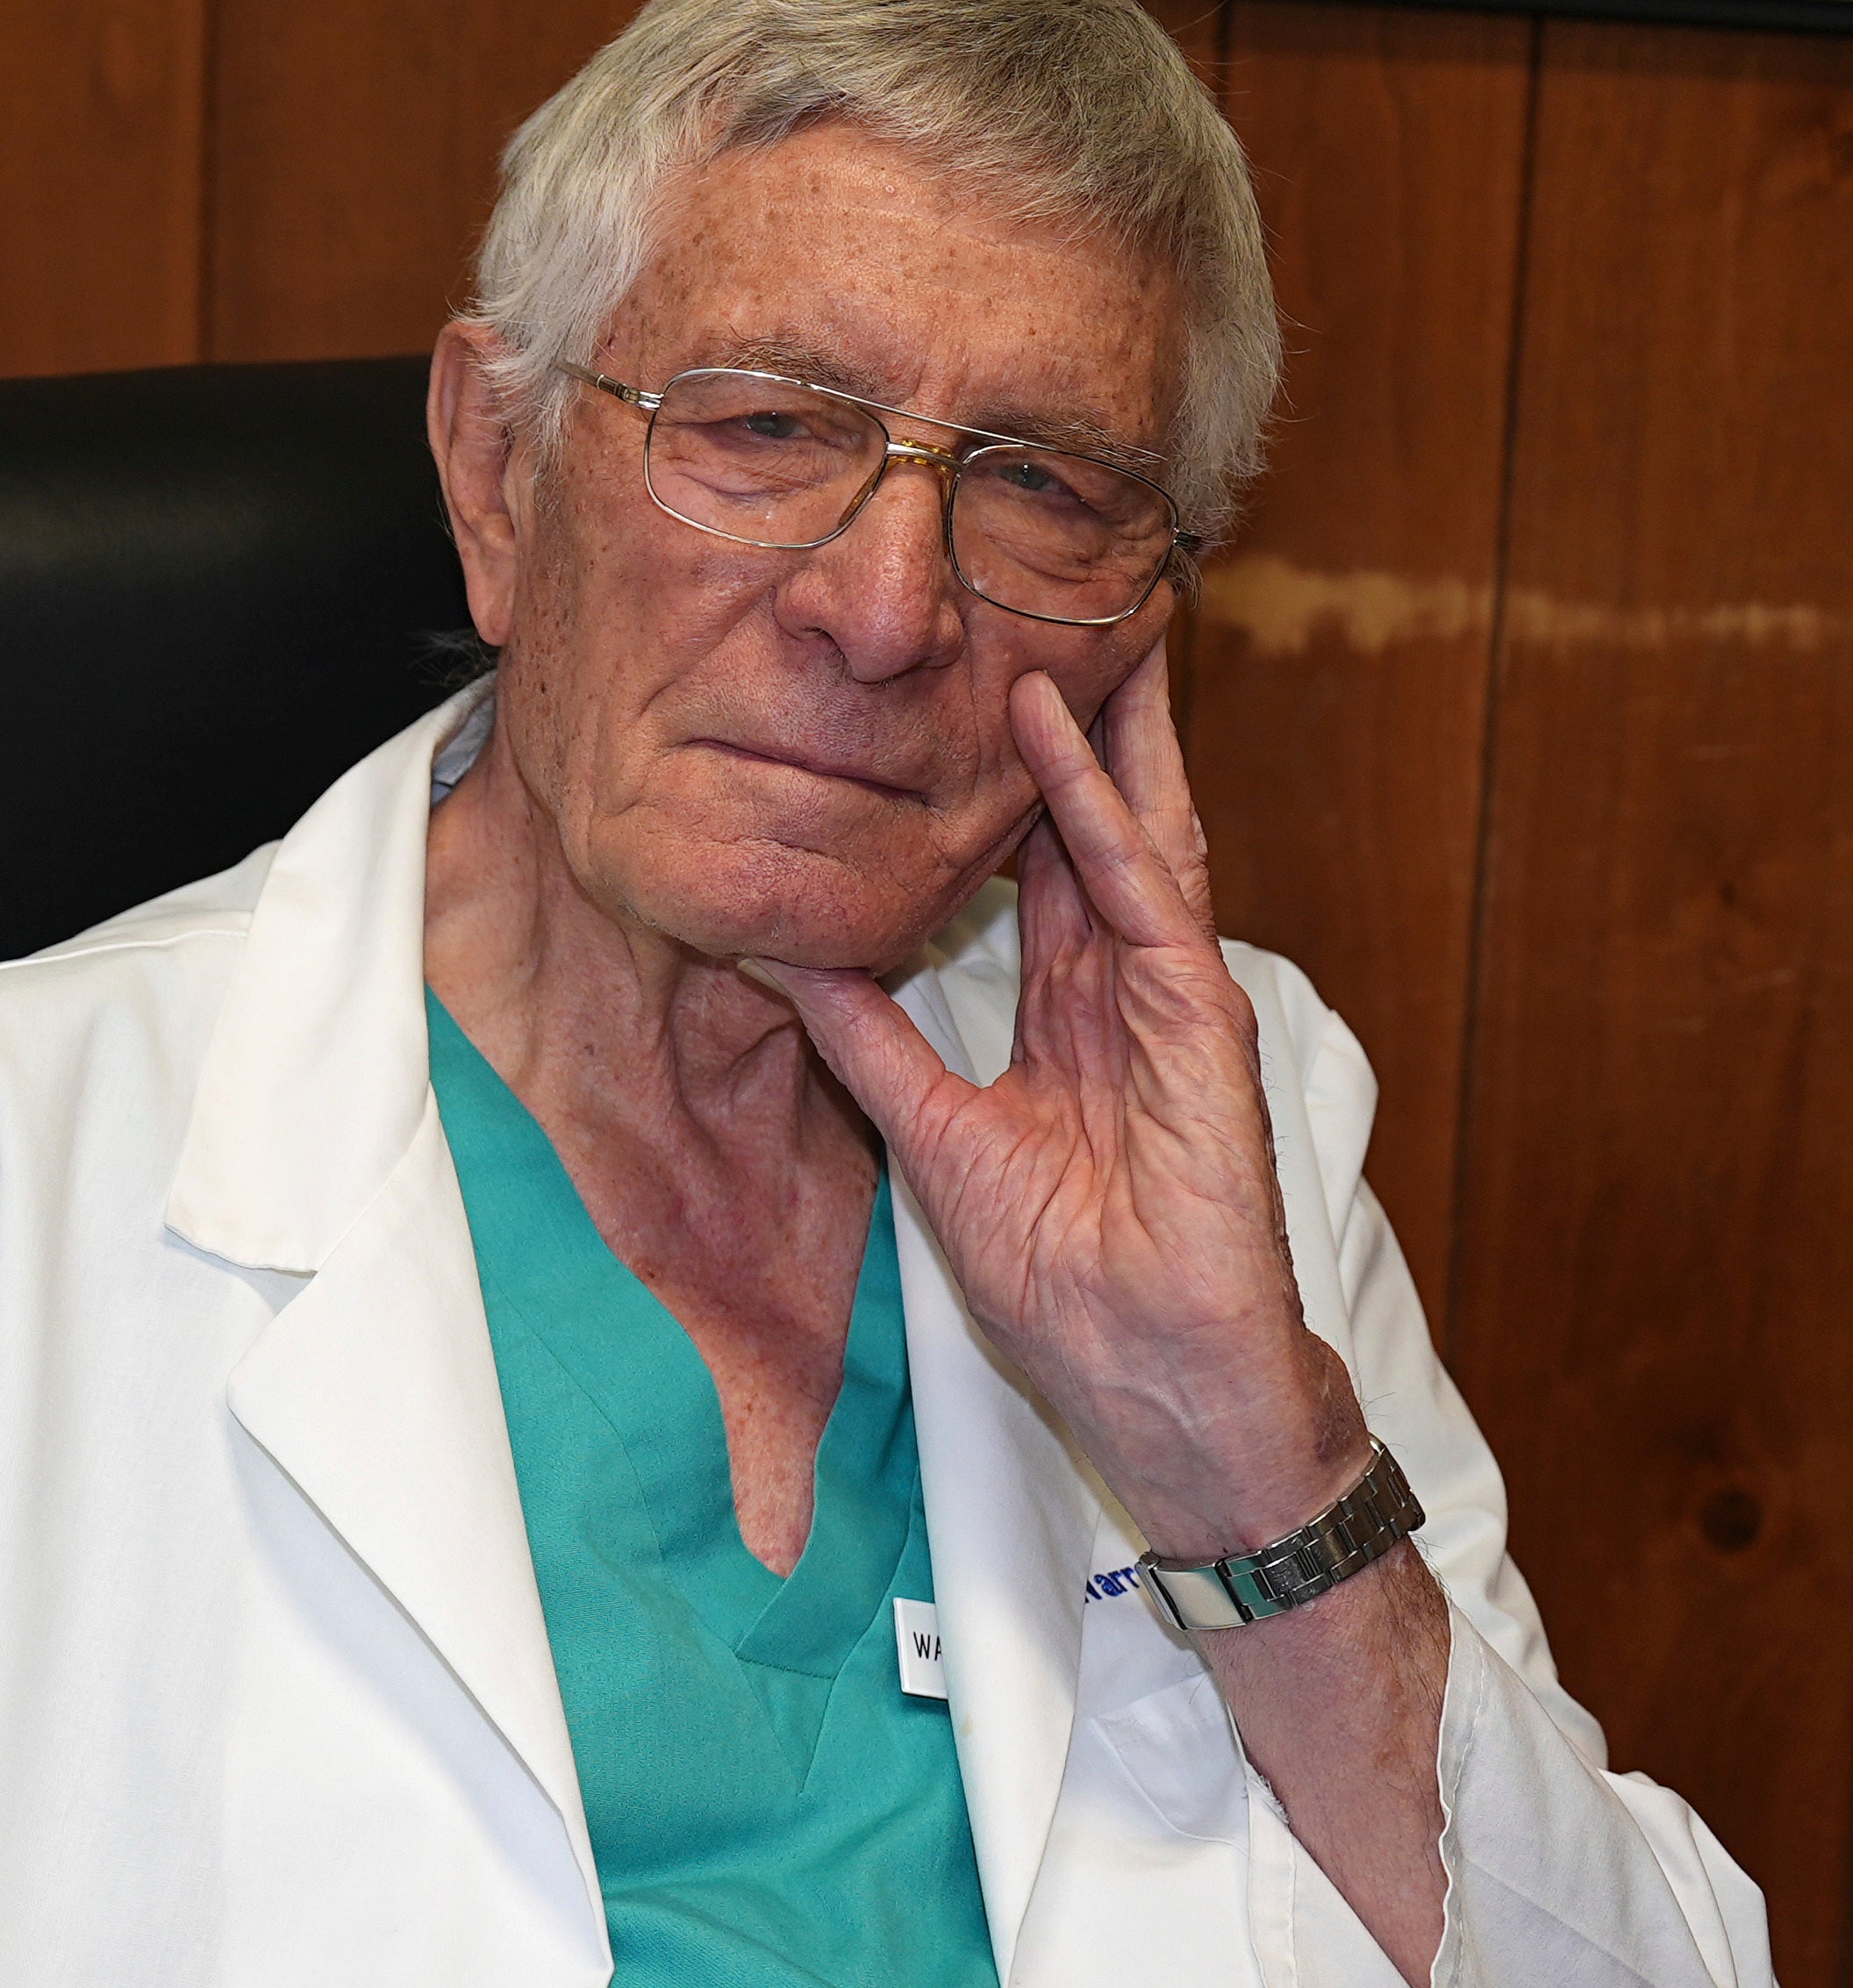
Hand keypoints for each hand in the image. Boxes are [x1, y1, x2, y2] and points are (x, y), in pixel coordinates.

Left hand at [745, 644, 1359, 1557]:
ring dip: (1102, 731)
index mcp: (1066, 1014)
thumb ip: (870, 1045)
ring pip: (1135, 832)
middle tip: (1043, 610)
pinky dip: (1109, 816)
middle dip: (1073, 723)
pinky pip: (1148, 897)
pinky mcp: (1201, 1024)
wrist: (1154, 1377)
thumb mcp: (934, 1140)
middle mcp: (1121, 989)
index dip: (1000, 785)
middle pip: (1092, 826)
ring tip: (1075, 624)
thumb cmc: (1067, 1281)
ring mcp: (1170, 999)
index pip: (1032, 869)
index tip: (956, 698)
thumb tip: (785, 960)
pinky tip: (1075, 744)